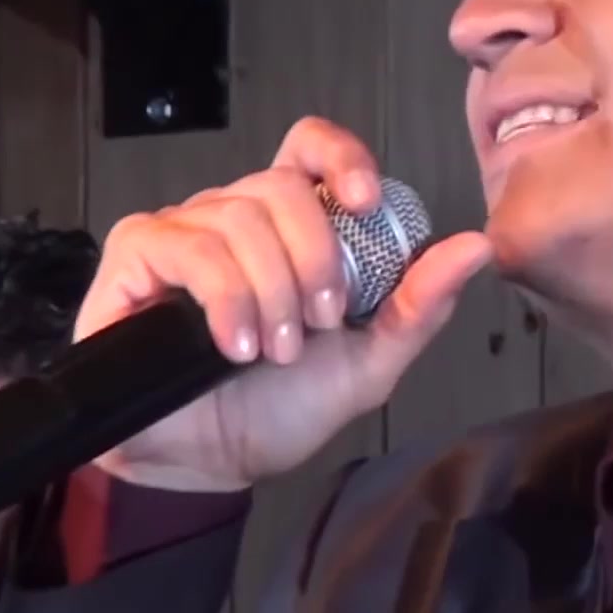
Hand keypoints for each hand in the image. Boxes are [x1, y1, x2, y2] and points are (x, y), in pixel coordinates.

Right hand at [75, 117, 493, 491]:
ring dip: (270, 292)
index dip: (341, 158)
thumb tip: (477, 245)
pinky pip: (186, 245)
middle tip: (320, 324)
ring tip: (274, 351)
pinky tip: (233, 343)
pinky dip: (223, 296)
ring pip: (237, 218)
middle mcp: (234, 216)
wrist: (213, 465)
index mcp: (290, 227)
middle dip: (314, 260)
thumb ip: (420, 305)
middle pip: (282, 186)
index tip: (367, 202)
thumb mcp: (368, 361)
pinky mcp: (135, 257)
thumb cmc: (282, 407)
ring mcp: (181, 232)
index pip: (310, 146)